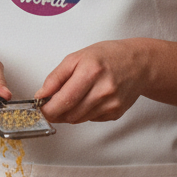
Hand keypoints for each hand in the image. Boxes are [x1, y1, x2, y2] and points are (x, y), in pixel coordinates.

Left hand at [34, 39, 149, 123]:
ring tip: (71, 97)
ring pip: (79, 119)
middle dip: (56, 112)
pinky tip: (88, 98)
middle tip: (51, 104)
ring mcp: (111, 104)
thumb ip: (56, 77)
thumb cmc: (107, 57)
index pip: (63, 100)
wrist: (138, 64)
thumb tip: (41, 94)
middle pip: (70, 114)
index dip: (48, 109)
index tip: (39, 109)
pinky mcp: (116, 113)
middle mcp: (103, 90)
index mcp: (90, 72)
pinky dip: (83, 113)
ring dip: (68, 113)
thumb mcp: (76, 57)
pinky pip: (91, 119)